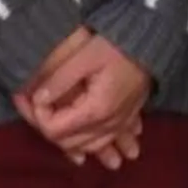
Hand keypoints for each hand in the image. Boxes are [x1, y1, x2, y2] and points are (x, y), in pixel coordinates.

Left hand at [16, 31, 152, 166]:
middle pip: (71, 144)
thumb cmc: (116, 45)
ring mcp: (122, 123)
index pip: (55, 130)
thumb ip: (58, 80)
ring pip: (93, 147)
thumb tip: (38, 99)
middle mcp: (109, 124)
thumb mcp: (82, 56)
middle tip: (40, 109)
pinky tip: (104, 146)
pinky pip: (114, 140)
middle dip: (51, 129)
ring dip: (75, 144)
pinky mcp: (131, 116)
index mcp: (95, 110)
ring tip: (64, 134)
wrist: (152, 40)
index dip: (39, 116)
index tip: (35, 96)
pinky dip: (103, 145)